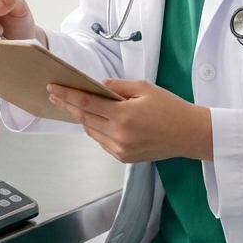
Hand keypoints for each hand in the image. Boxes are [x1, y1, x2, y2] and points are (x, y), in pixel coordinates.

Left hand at [47, 79, 212, 162]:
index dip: (67, 95)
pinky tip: (92, 119)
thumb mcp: (144, 88)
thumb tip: (97, 85)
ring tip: (70, 105)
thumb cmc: (169, 107)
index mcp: (124, 115)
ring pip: (91, 131)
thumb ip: (118, 86)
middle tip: (53, 94)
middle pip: (84, 117)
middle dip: (67, 105)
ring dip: (80, 117)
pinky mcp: (123, 158)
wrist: (189, 134)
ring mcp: (120, 149)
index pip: (87, 103)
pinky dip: (94, 129)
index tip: (53, 88)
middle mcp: (119, 135)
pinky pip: (101, 141)